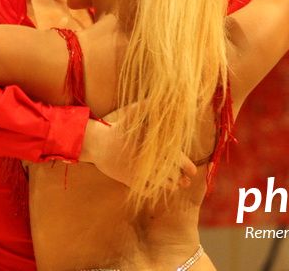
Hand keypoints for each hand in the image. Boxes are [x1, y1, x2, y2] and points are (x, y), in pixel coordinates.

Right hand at [80, 114, 196, 188]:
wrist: (95, 143)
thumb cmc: (114, 128)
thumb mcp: (130, 114)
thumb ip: (146, 107)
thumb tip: (158, 96)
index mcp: (149, 147)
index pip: (173, 158)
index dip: (186, 165)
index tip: (193, 170)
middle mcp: (145, 162)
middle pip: (169, 174)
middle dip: (180, 178)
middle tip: (187, 180)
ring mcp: (136, 173)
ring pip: (158, 184)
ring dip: (170, 186)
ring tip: (177, 185)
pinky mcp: (128, 180)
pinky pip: (144, 190)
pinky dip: (153, 191)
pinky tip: (159, 190)